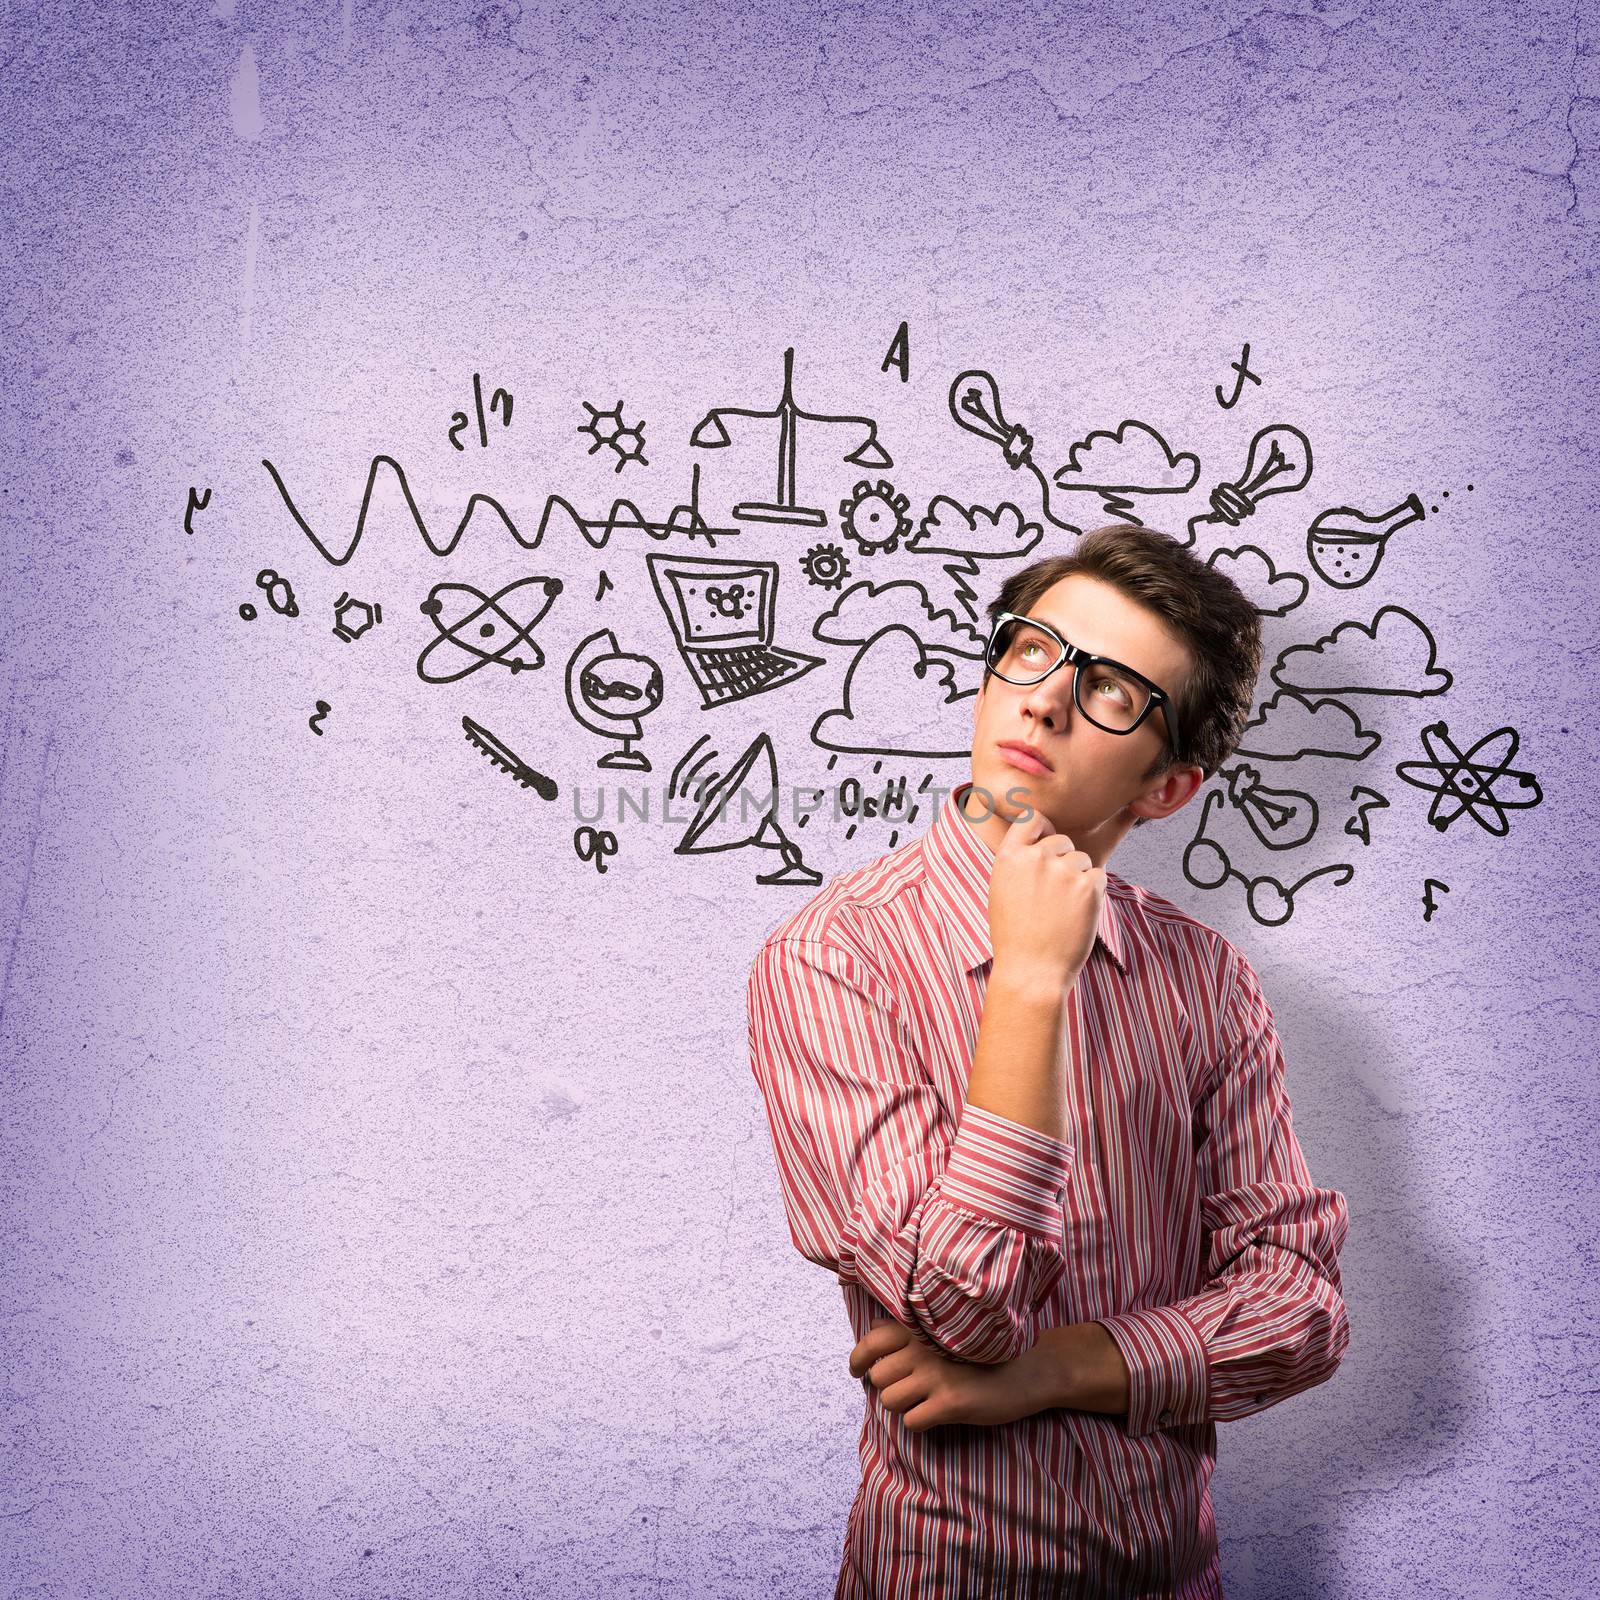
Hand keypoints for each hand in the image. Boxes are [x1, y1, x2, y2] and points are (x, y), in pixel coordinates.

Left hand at [847, 1318, 1049, 1431]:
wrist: (1028, 1369)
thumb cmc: (983, 1351)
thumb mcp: (946, 1331)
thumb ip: (909, 1329)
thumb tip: (871, 1330)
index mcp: (920, 1328)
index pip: (870, 1341)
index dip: (858, 1359)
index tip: (858, 1371)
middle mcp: (923, 1347)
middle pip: (877, 1377)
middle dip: (888, 1387)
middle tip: (907, 1391)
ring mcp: (936, 1374)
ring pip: (889, 1400)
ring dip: (903, 1406)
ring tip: (925, 1401)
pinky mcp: (950, 1402)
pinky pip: (912, 1422)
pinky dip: (920, 1422)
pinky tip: (938, 1414)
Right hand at [987, 805, 1106, 988]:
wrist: (1031, 971)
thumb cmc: (1015, 936)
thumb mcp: (1001, 890)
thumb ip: (1018, 862)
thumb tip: (1041, 841)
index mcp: (1009, 857)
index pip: (1031, 818)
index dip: (1043, 829)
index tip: (1046, 843)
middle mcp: (1036, 858)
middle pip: (1062, 841)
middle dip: (1063, 861)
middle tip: (1054, 895)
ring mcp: (1063, 870)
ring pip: (1083, 860)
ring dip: (1079, 878)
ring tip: (1064, 909)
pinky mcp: (1088, 886)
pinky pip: (1099, 876)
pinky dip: (1093, 893)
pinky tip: (1077, 914)